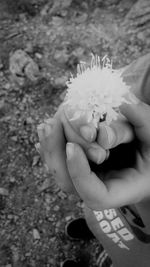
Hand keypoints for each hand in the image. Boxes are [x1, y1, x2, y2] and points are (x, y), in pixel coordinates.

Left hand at [37, 56, 149, 195]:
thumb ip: (143, 121)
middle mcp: (101, 188)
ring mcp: (90, 178)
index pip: (96, 195)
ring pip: (61, 172)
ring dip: (50, 148)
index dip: (80, 174)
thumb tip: (125, 101)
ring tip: (45, 126)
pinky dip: (53, 145)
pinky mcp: (83, 166)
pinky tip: (47, 128)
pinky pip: (62, 160)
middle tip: (50, 127)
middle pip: (69, 184)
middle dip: (56, 156)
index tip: (72, 147)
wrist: (146, 160)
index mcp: (123, 189)